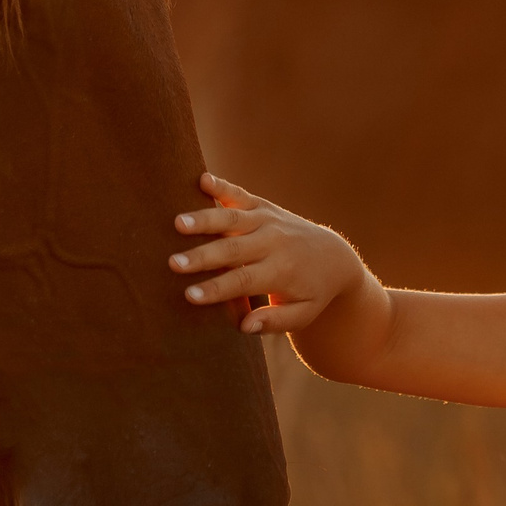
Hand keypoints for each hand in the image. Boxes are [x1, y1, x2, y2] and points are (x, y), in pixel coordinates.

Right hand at [171, 173, 373, 335]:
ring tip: (177, 222)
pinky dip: (221, 185)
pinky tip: (201, 179)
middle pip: (233, 249)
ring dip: (204, 219)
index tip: (189, 296)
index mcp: (281, 271)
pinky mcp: (262, 206)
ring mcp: (267, 220)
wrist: (333, 256)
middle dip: (202, 256)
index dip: (216, 289)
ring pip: (232, 218)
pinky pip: (239, 194)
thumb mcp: (303, 313)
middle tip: (173, 263)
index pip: (244, 281)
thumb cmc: (312, 292)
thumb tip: (244, 326)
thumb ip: (275, 322)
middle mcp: (273, 242)